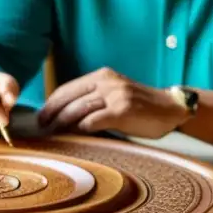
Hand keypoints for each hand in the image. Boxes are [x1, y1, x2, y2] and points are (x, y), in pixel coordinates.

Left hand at [37, 68, 186, 138]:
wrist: (171, 109)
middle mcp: (107, 82)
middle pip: (69, 97)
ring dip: (62, 122)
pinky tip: (74, 136)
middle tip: (41, 126)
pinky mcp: (122, 111)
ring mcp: (115, 95)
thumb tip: (65, 115)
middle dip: (51, 113)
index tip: (40, 116)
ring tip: (52, 133)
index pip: (68, 88)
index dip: (51, 102)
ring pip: (79, 109)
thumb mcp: (115, 94)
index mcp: (102, 76)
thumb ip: (94, 99)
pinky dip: (81, 129)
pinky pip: (94, 120)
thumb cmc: (141, 106)